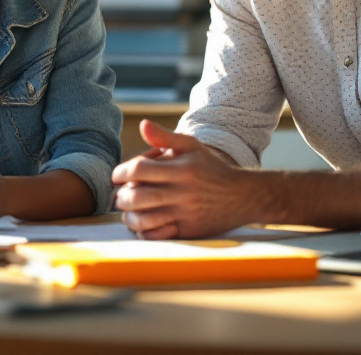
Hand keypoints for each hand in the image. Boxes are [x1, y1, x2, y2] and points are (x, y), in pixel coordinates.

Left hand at [111, 120, 253, 239]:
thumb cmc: (211, 168)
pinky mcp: (188, 231)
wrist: (242, 196)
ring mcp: (184, 214)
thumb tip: (142, 124)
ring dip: (128, 217)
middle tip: (120, 196)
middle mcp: (182, 192)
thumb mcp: (192, 147)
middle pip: (136, 197)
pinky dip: (144, 232)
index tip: (117, 176)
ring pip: (144, 219)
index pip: (138, 169)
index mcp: (180, 169)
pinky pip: (158, 236)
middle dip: (121, 197)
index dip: (121, 172)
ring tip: (127, 212)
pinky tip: (142, 225)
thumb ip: (165, 137)